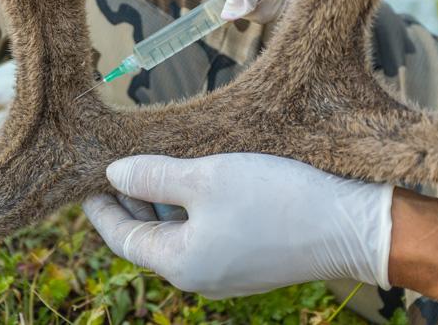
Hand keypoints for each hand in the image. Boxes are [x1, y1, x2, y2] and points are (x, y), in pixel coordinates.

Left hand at [83, 154, 393, 298]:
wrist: (352, 224)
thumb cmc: (275, 199)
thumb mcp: (203, 178)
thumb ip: (152, 176)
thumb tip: (112, 175)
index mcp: (180, 263)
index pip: (121, 237)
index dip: (100, 207)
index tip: (85, 179)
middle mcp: (199, 274)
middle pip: (148, 236)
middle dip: (130, 199)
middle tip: (116, 163)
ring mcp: (226, 269)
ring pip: (177, 232)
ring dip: (161, 199)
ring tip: (151, 162)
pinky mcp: (249, 257)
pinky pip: (204, 232)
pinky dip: (190, 206)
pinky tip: (192, 176)